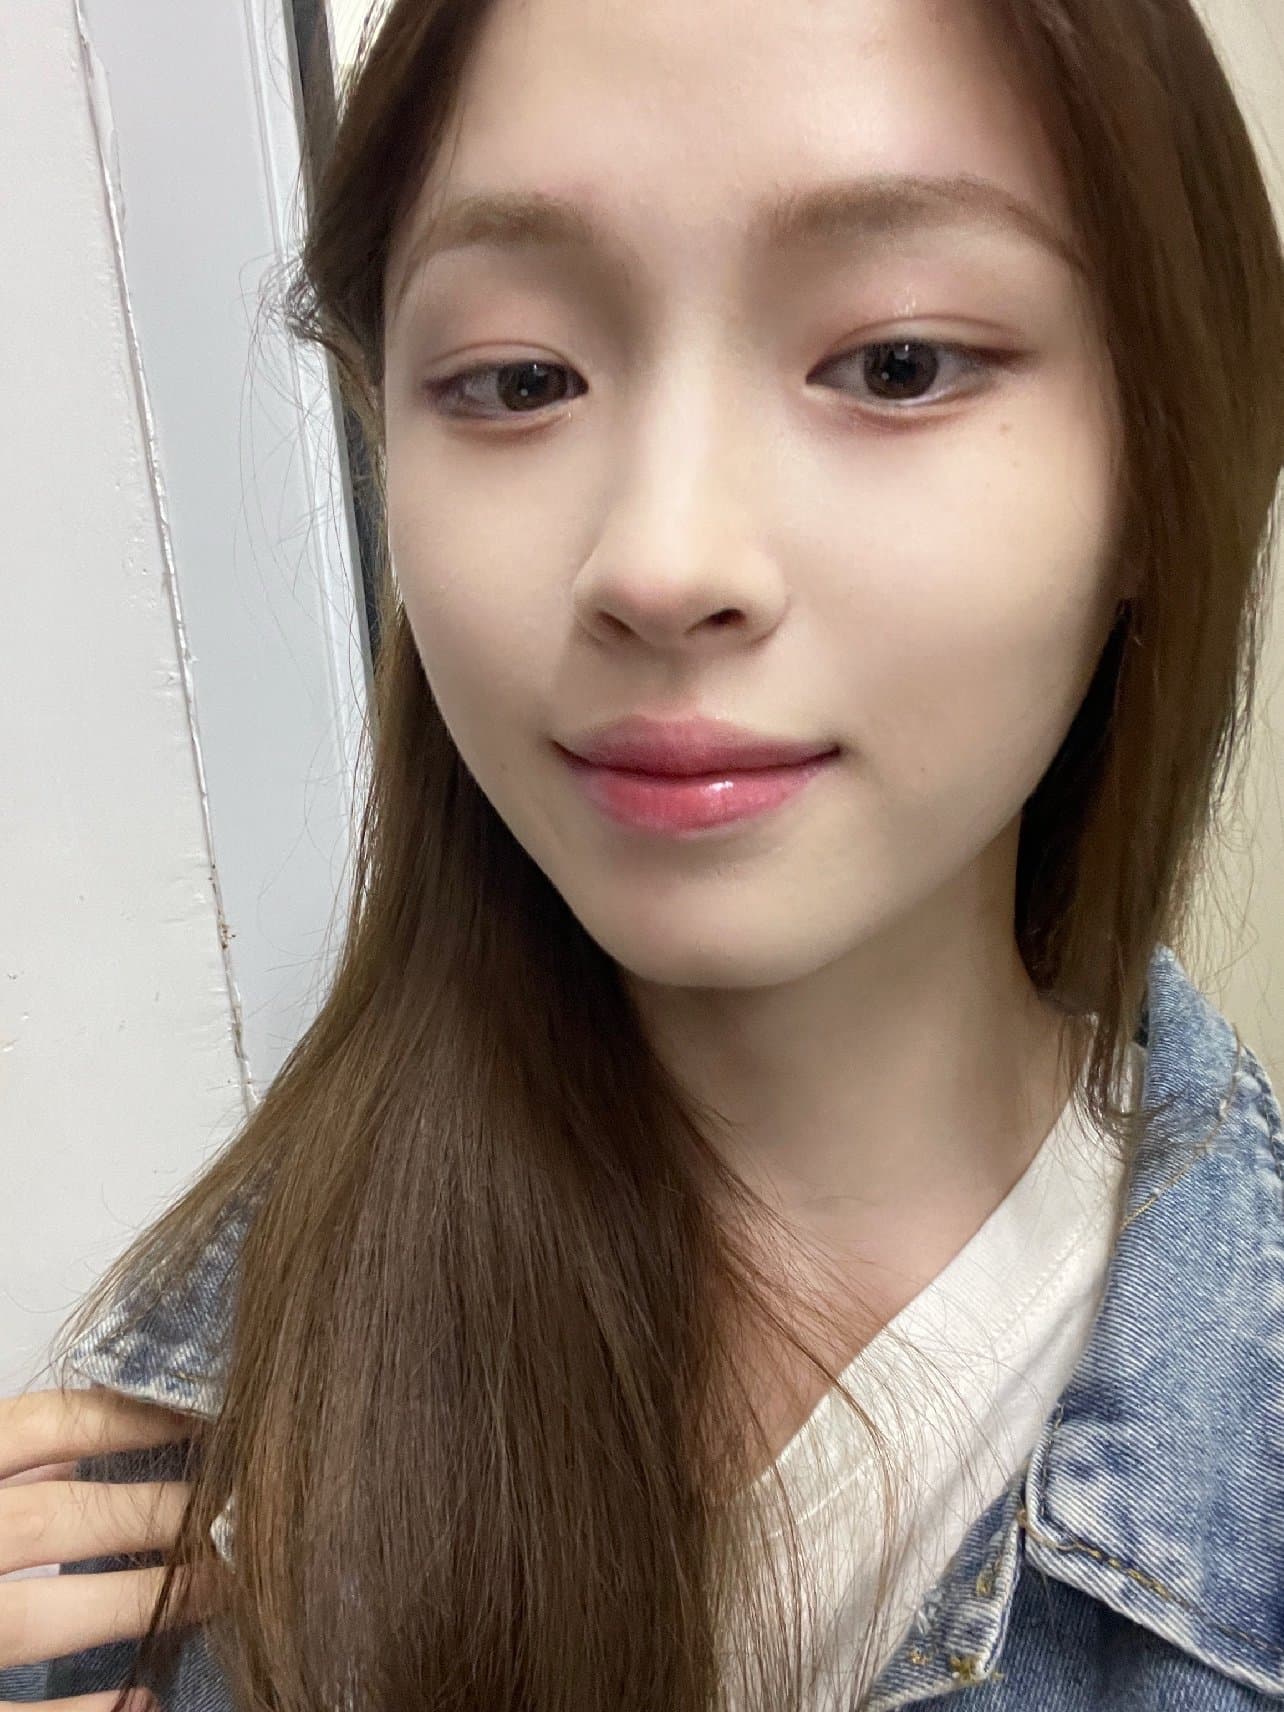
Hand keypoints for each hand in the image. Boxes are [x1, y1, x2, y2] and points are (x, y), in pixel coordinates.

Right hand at [0, 1385, 219, 1709]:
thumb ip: (2, 1467)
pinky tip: (143, 1698)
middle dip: (156, 1512)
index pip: (40, 1425)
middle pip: (54, 1518)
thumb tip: (87, 1454)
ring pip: (39, 1617)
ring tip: (220, 1589)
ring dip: (140, 1602)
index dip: (128, 1417)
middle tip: (237, 1509)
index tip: (204, 1415)